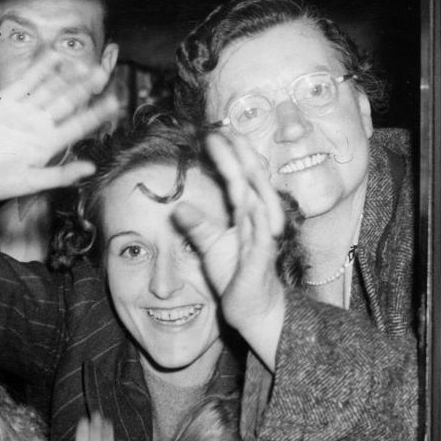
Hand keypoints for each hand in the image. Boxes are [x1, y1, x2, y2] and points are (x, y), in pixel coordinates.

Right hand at [0, 50, 119, 216]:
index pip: (79, 125)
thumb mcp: (30, 182)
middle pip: (68, 102)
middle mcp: (40, 124)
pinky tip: (55, 56)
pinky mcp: (5, 101)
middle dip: (86, 88)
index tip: (116, 104)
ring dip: (67, 76)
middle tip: (104, 74)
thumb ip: (60, 175)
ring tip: (85, 62)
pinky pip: (26, 82)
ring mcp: (24, 111)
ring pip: (50, 88)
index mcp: (49, 144)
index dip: (97, 114)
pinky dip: (39, 69)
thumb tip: (91, 169)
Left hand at [172, 132, 286, 368]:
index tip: (214, 134)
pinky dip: (260, 219)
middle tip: (227, 130)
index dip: (227, 157)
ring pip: (262, 201)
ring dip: (253, 177)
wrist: (251, 309)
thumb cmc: (235, 274)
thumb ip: (197, 225)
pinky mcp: (261, 260)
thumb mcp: (211, 246)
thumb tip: (177, 207)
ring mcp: (262, 239)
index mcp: (245, 215)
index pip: (236, 179)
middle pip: (251, 182)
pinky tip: (252, 202)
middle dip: (241, 156)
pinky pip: (263, 237)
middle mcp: (258, 221)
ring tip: (243, 153)